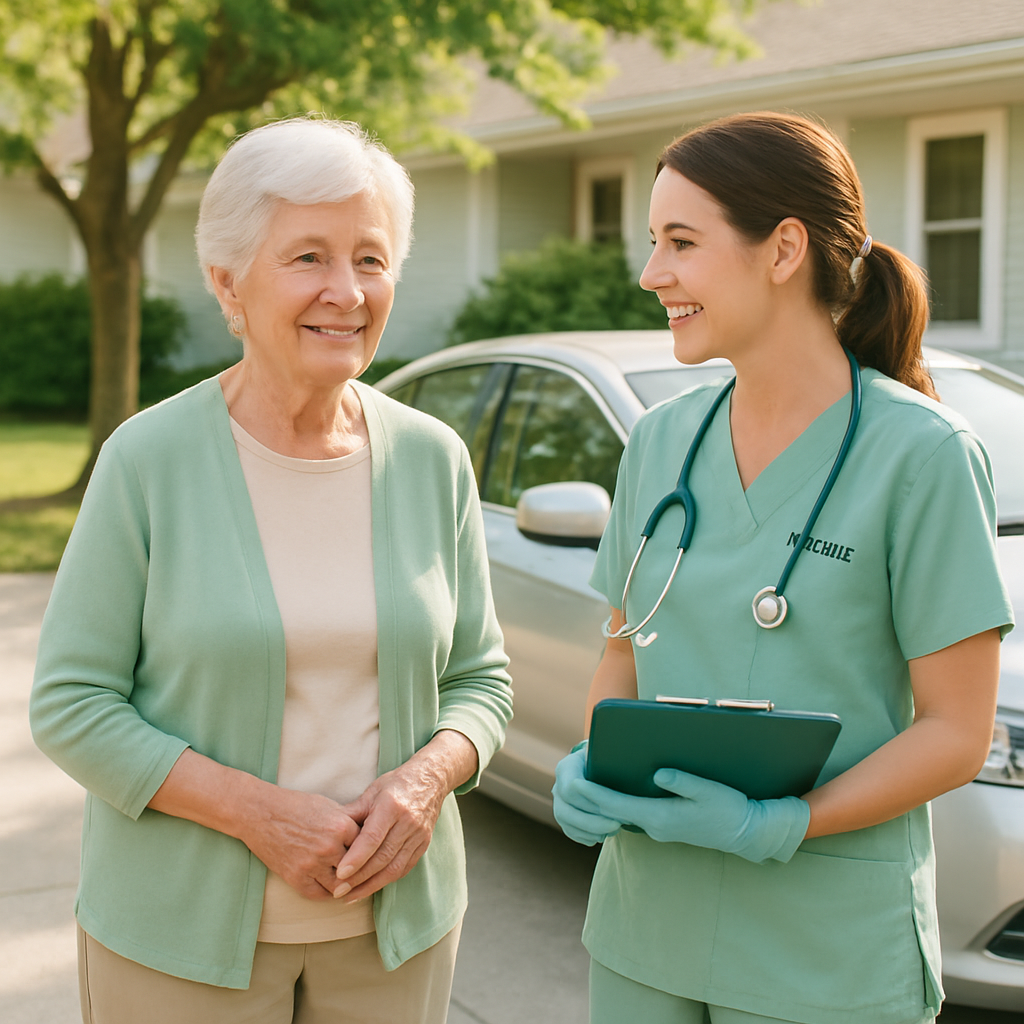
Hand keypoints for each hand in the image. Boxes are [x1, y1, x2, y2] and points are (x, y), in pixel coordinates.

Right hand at [239, 787, 360, 899]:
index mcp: (341, 826)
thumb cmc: (296, 806)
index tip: (368, 854)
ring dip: (342, 885)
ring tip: (344, 882)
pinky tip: (328, 886)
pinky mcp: (296, 878)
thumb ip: (349, 822)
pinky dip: (326, 893)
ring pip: (340, 886)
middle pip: (356, 868)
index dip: (367, 850)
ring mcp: (312, 864)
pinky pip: (319, 895)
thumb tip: (369, 835)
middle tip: (359, 872)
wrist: (260, 813)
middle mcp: (329, 847)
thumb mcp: (329, 806)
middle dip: (357, 870)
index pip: (367, 847)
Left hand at [332, 740, 467, 901]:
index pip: (372, 837)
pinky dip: (386, 880)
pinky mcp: (423, 844)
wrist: (430, 780)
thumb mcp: (372, 791)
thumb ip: (353, 812)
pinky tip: (370, 887)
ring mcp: (418, 835)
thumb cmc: (396, 784)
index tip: (339, 874)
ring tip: (350, 896)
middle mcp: (407, 822)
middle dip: (359, 877)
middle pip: (382, 857)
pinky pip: (404, 868)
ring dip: (371, 885)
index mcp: (392, 805)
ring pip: (394, 867)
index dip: (356, 858)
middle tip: (338, 891)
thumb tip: (331, 832)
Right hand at [552, 743, 623, 846]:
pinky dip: (587, 836)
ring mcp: (559, 802)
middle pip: (565, 811)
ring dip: (590, 831)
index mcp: (568, 766)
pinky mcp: (564, 816)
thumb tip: (643, 769)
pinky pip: (571, 832)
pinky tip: (604, 834)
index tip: (615, 806)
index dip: (590, 800)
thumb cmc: (610, 758)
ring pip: (567, 824)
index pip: (570, 788)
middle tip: (617, 826)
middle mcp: (558, 784)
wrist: (601, 765)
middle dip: (592, 822)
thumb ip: (617, 758)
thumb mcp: (611, 754)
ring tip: (613, 831)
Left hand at [573, 769, 809, 863]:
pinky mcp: (665, 827)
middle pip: (614, 812)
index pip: (617, 806)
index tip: (575, 783)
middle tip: (571, 779)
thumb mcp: (709, 790)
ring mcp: (660, 829)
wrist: (746, 833)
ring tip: (588, 781)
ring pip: (623, 815)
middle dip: (591, 798)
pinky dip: (620, 805)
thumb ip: (682, 781)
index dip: (594, 794)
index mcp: (661, 816)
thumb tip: (658, 774)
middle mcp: (655, 826)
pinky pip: (635, 815)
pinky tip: (617, 792)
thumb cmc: (729, 809)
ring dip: (604, 802)